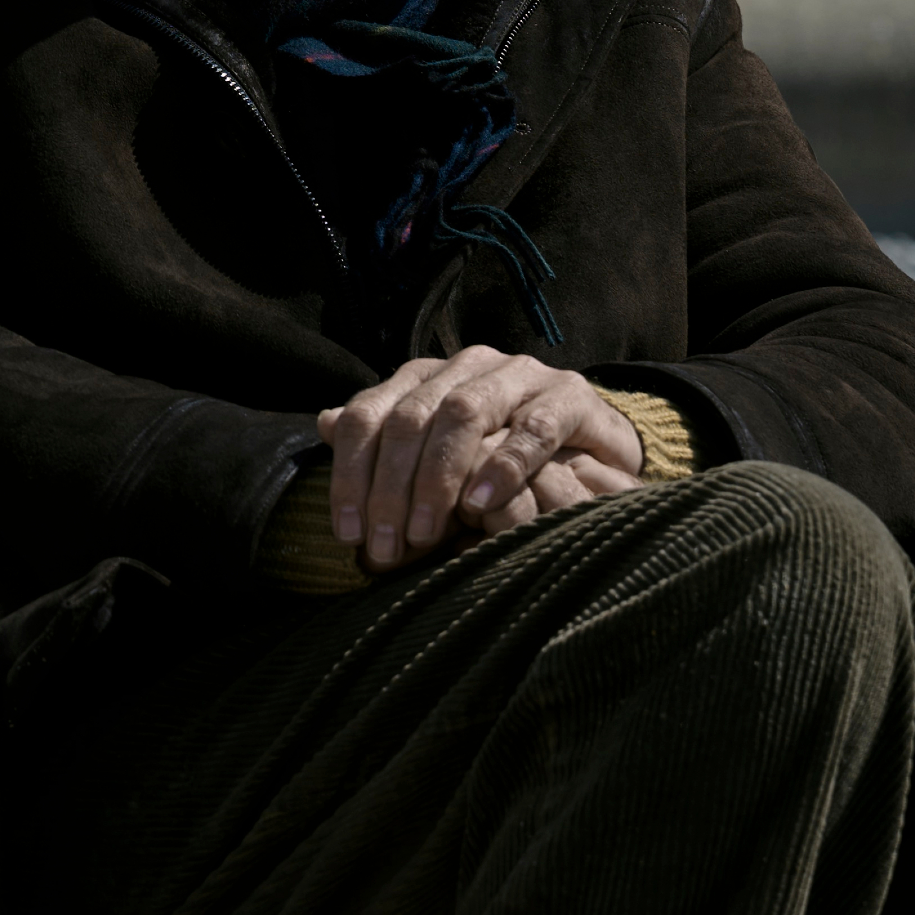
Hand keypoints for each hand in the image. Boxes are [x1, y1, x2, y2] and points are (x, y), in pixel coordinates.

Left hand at [317, 347, 645, 572]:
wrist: (591, 446)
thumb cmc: (498, 457)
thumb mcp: (436, 455)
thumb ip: (385, 440)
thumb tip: (322, 423)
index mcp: (423, 378)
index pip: (368, 415)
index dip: (350, 473)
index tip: (348, 534)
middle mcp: (465, 367)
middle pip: (410, 418)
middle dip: (390, 486)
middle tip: (386, 546)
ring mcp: (519, 375)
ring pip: (464, 414)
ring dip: (438, 476)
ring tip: (426, 530)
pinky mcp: (568, 395)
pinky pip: (532, 428)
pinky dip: (503, 466)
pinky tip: (483, 505)